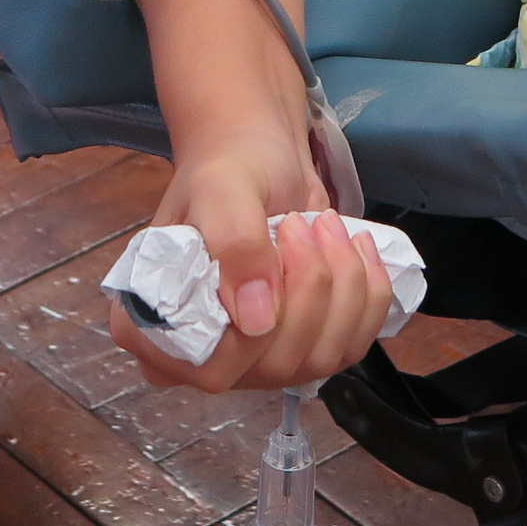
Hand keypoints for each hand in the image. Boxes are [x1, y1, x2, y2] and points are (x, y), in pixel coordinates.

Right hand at [108, 127, 393, 392]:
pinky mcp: (308, 347)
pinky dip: (368, 292)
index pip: (210, 367)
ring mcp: (261, 360)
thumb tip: (257, 322)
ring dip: (341, 284)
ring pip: (322, 358)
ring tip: (325, 225)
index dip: (253, 328)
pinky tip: (355, 247)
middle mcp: (207, 356)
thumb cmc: (228, 170)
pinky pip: (354, 344)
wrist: (260, 158)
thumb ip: (232, 246)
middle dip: (308, 288)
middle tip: (301, 223)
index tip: (275, 248)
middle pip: (276, 366)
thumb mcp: (221, 191)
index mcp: (157, 328)